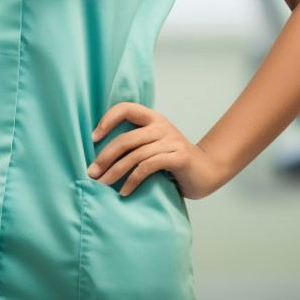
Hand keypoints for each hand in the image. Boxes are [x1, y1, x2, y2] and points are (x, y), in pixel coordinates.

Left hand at [87, 102, 224, 199]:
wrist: (207, 171)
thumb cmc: (174, 161)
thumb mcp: (154, 146)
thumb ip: (136, 143)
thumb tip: (101, 155)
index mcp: (153, 119)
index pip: (126, 108)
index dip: (107, 120)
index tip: (93, 138)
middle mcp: (162, 126)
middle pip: (126, 138)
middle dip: (105, 156)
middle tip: (92, 172)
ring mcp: (171, 141)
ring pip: (135, 154)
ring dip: (115, 171)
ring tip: (103, 184)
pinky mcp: (178, 157)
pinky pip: (148, 167)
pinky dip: (132, 180)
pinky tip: (124, 191)